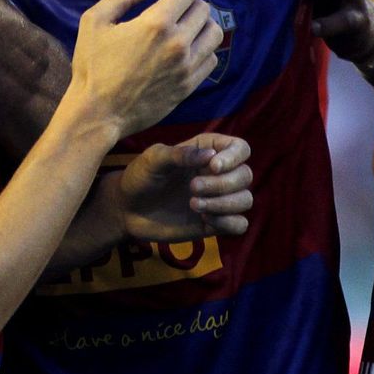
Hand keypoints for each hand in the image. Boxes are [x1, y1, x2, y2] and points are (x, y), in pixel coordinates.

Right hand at [68, 0, 222, 137]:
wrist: (99, 112)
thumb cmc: (92, 66)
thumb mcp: (94, 21)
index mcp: (156, 24)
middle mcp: (178, 43)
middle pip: (204, 10)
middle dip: (190, 0)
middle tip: (176, 4)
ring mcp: (186, 67)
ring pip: (214, 34)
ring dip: (202, 23)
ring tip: (187, 24)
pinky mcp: (188, 86)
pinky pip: (211, 60)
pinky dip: (204, 48)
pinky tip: (188, 48)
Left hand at [115, 133, 253, 240]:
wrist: (127, 210)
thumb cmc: (140, 177)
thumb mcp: (153, 159)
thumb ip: (180, 154)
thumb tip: (211, 155)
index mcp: (207, 151)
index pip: (241, 148)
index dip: (234, 157)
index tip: (213, 166)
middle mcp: (218, 174)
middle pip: (246, 176)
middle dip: (222, 184)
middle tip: (192, 188)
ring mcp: (218, 199)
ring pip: (246, 200)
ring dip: (224, 204)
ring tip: (193, 205)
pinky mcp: (215, 223)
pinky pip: (240, 224)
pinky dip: (228, 222)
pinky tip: (205, 219)